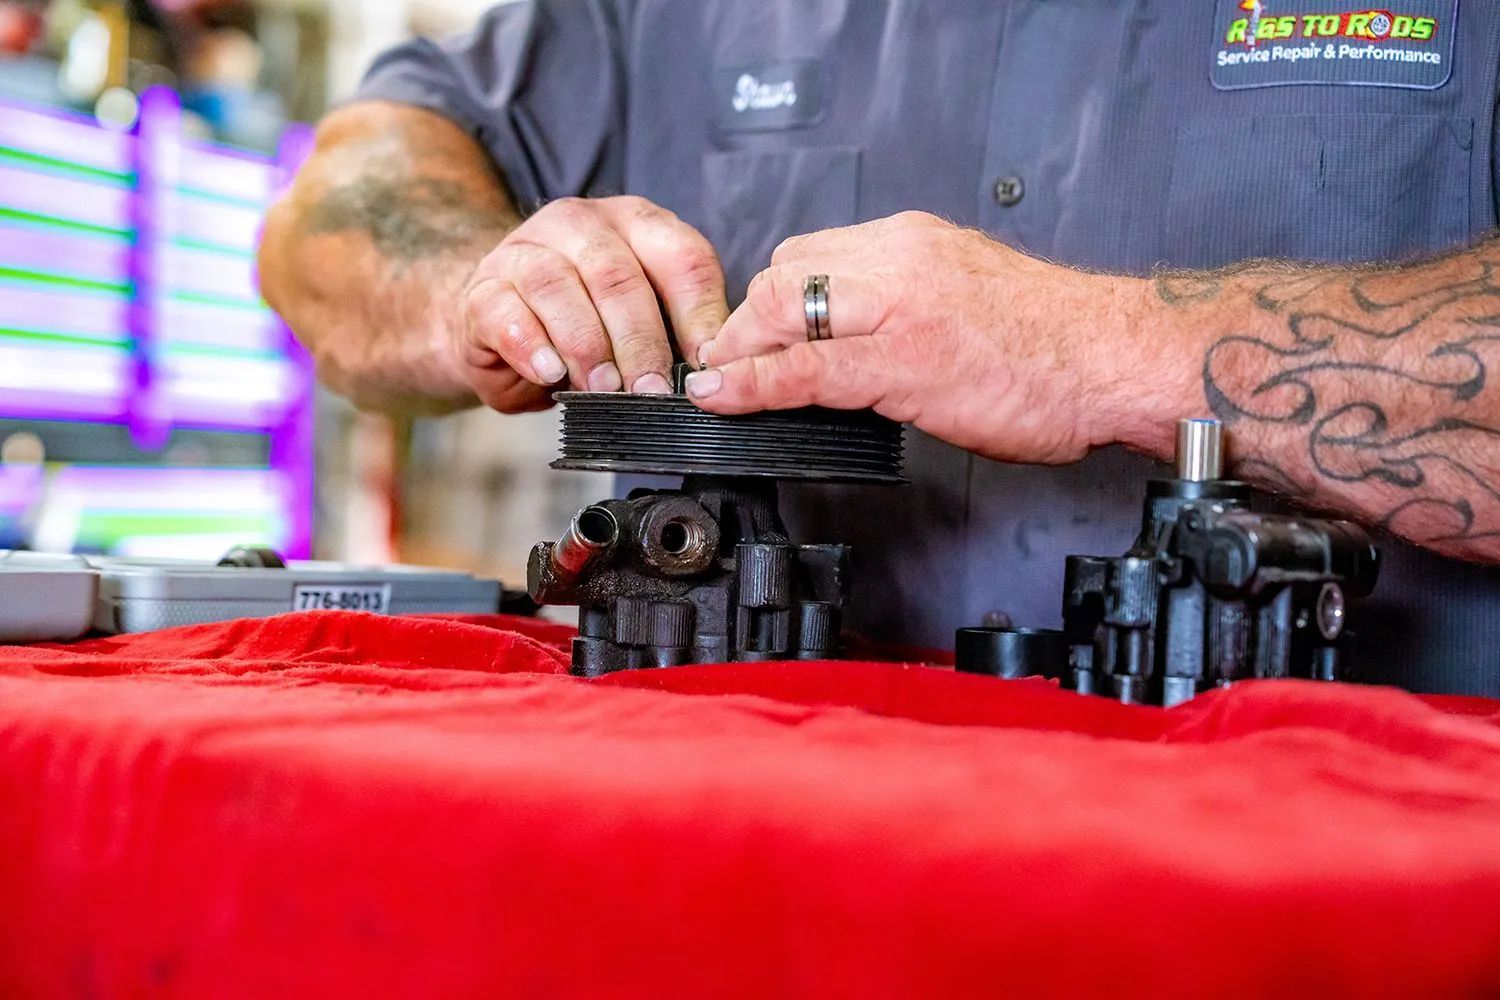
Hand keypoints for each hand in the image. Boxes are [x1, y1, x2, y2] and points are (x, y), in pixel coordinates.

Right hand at [456, 196, 729, 409]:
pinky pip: (505, 312)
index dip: (700, 314)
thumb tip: (716, 377)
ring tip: (603, 390)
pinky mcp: (482, 289)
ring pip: (558, 286)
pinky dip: (531, 346)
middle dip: (640, 341)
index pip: (681, 257)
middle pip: (618, 275)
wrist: (495, 319)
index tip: (707, 366)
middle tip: (651, 391)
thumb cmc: (585, 323)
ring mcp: (524, 250)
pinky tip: (550, 374)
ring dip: (586, 345)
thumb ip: (675, 332)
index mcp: (636, 224)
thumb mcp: (639, 319)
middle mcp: (580, 224)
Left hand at [686, 212, 1153, 464]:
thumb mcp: (965, 300)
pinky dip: (753, 384)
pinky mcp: (904, 359)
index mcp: (913, 243)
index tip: (750, 336)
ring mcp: (900, 305)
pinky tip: (725, 397)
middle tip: (729, 364)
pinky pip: (807, 368)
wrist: (1113, 358)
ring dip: (741, 351)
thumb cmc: (1054, 342)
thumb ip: (907, 307)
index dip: (767, 302)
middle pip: (783, 274)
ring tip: (723, 383)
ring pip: (785, 309)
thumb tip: (857, 340)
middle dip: (745, 324)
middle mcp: (899, 259)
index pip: (809, 255)